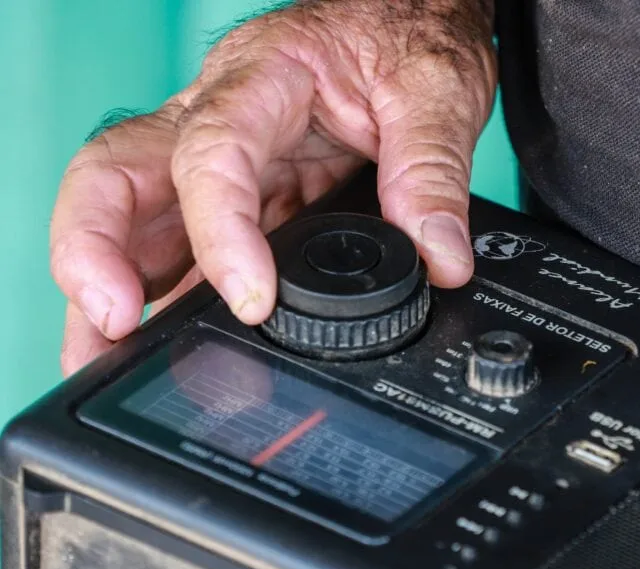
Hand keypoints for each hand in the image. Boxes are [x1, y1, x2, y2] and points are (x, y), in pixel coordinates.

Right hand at [50, 0, 495, 375]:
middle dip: (96, 252)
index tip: (252, 301)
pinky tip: (167, 341)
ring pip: (137, 216)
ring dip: (113, 288)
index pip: (210, 154)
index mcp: (262, 79)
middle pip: (119, 175)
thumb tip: (439, 258)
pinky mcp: (244, 193)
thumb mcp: (433, 92)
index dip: (218, 232)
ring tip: (107, 361)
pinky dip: (170, 294)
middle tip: (112, 326)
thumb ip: (431, 173)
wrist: (412, 19)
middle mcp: (219, 116)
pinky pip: (187, 243)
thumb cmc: (407, 36)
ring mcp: (225, 160)